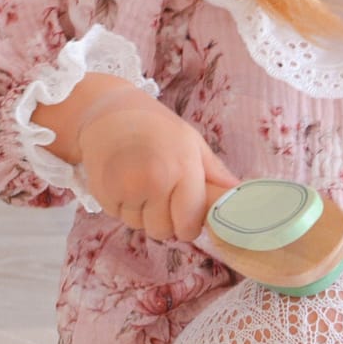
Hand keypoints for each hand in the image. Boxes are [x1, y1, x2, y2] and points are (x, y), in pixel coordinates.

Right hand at [65, 83, 240, 241]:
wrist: (109, 112)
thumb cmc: (156, 126)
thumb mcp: (191, 141)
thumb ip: (214, 172)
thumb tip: (239, 193)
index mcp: (183, 168)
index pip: (190, 223)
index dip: (189, 224)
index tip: (186, 214)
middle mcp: (156, 181)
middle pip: (164, 231)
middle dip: (165, 220)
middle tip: (162, 194)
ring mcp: (127, 189)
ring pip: (140, 227)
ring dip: (142, 213)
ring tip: (142, 183)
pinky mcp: (104, 194)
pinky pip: (119, 218)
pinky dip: (123, 207)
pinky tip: (124, 182)